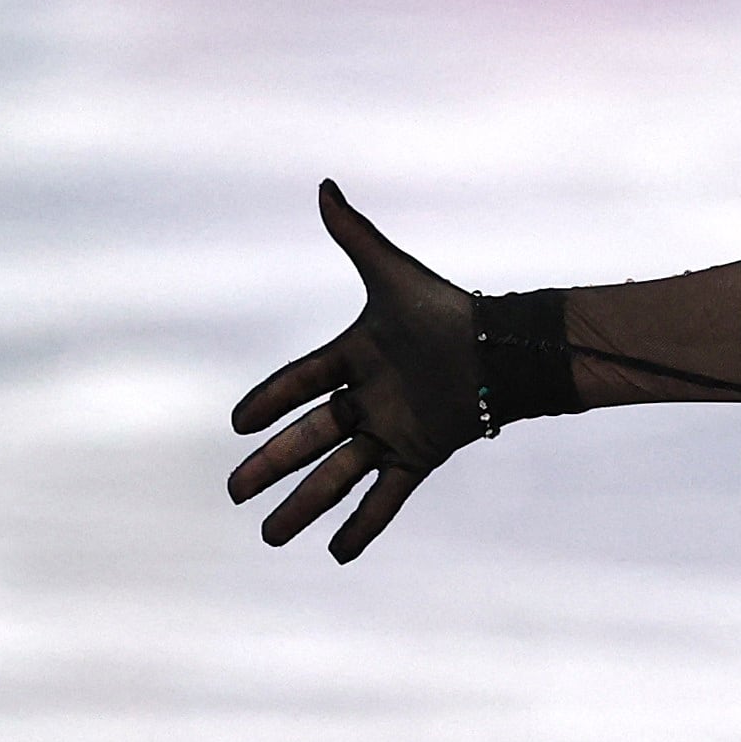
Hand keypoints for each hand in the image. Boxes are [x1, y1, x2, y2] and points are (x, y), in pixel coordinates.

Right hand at [226, 182, 479, 559]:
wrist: (506, 347)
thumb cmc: (449, 309)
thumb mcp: (393, 275)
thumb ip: (355, 237)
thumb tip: (324, 187)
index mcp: (353, 356)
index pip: (300, 382)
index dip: (269, 402)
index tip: (236, 425)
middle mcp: (367, 398)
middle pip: (308, 438)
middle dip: (271, 467)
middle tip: (233, 491)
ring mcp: (391, 430)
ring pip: (338, 475)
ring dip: (304, 506)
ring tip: (269, 536)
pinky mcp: (420, 455)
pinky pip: (385, 496)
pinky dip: (363, 524)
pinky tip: (336, 554)